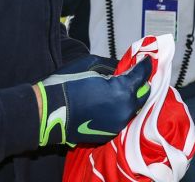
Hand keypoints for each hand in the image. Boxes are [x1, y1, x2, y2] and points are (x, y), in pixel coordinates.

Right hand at [36, 56, 152, 146]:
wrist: (48, 113)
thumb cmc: (67, 84)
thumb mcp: (91, 64)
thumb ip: (112, 66)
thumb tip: (122, 69)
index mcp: (122, 90)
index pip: (142, 74)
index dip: (145, 65)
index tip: (146, 59)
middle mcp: (125, 109)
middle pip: (143, 93)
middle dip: (140, 82)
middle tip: (136, 73)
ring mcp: (118, 124)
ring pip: (133, 107)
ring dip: (131, 97)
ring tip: (123, 87)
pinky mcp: (109, 133)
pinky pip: (121, 118)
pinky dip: (120, 109)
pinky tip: (111, 102)